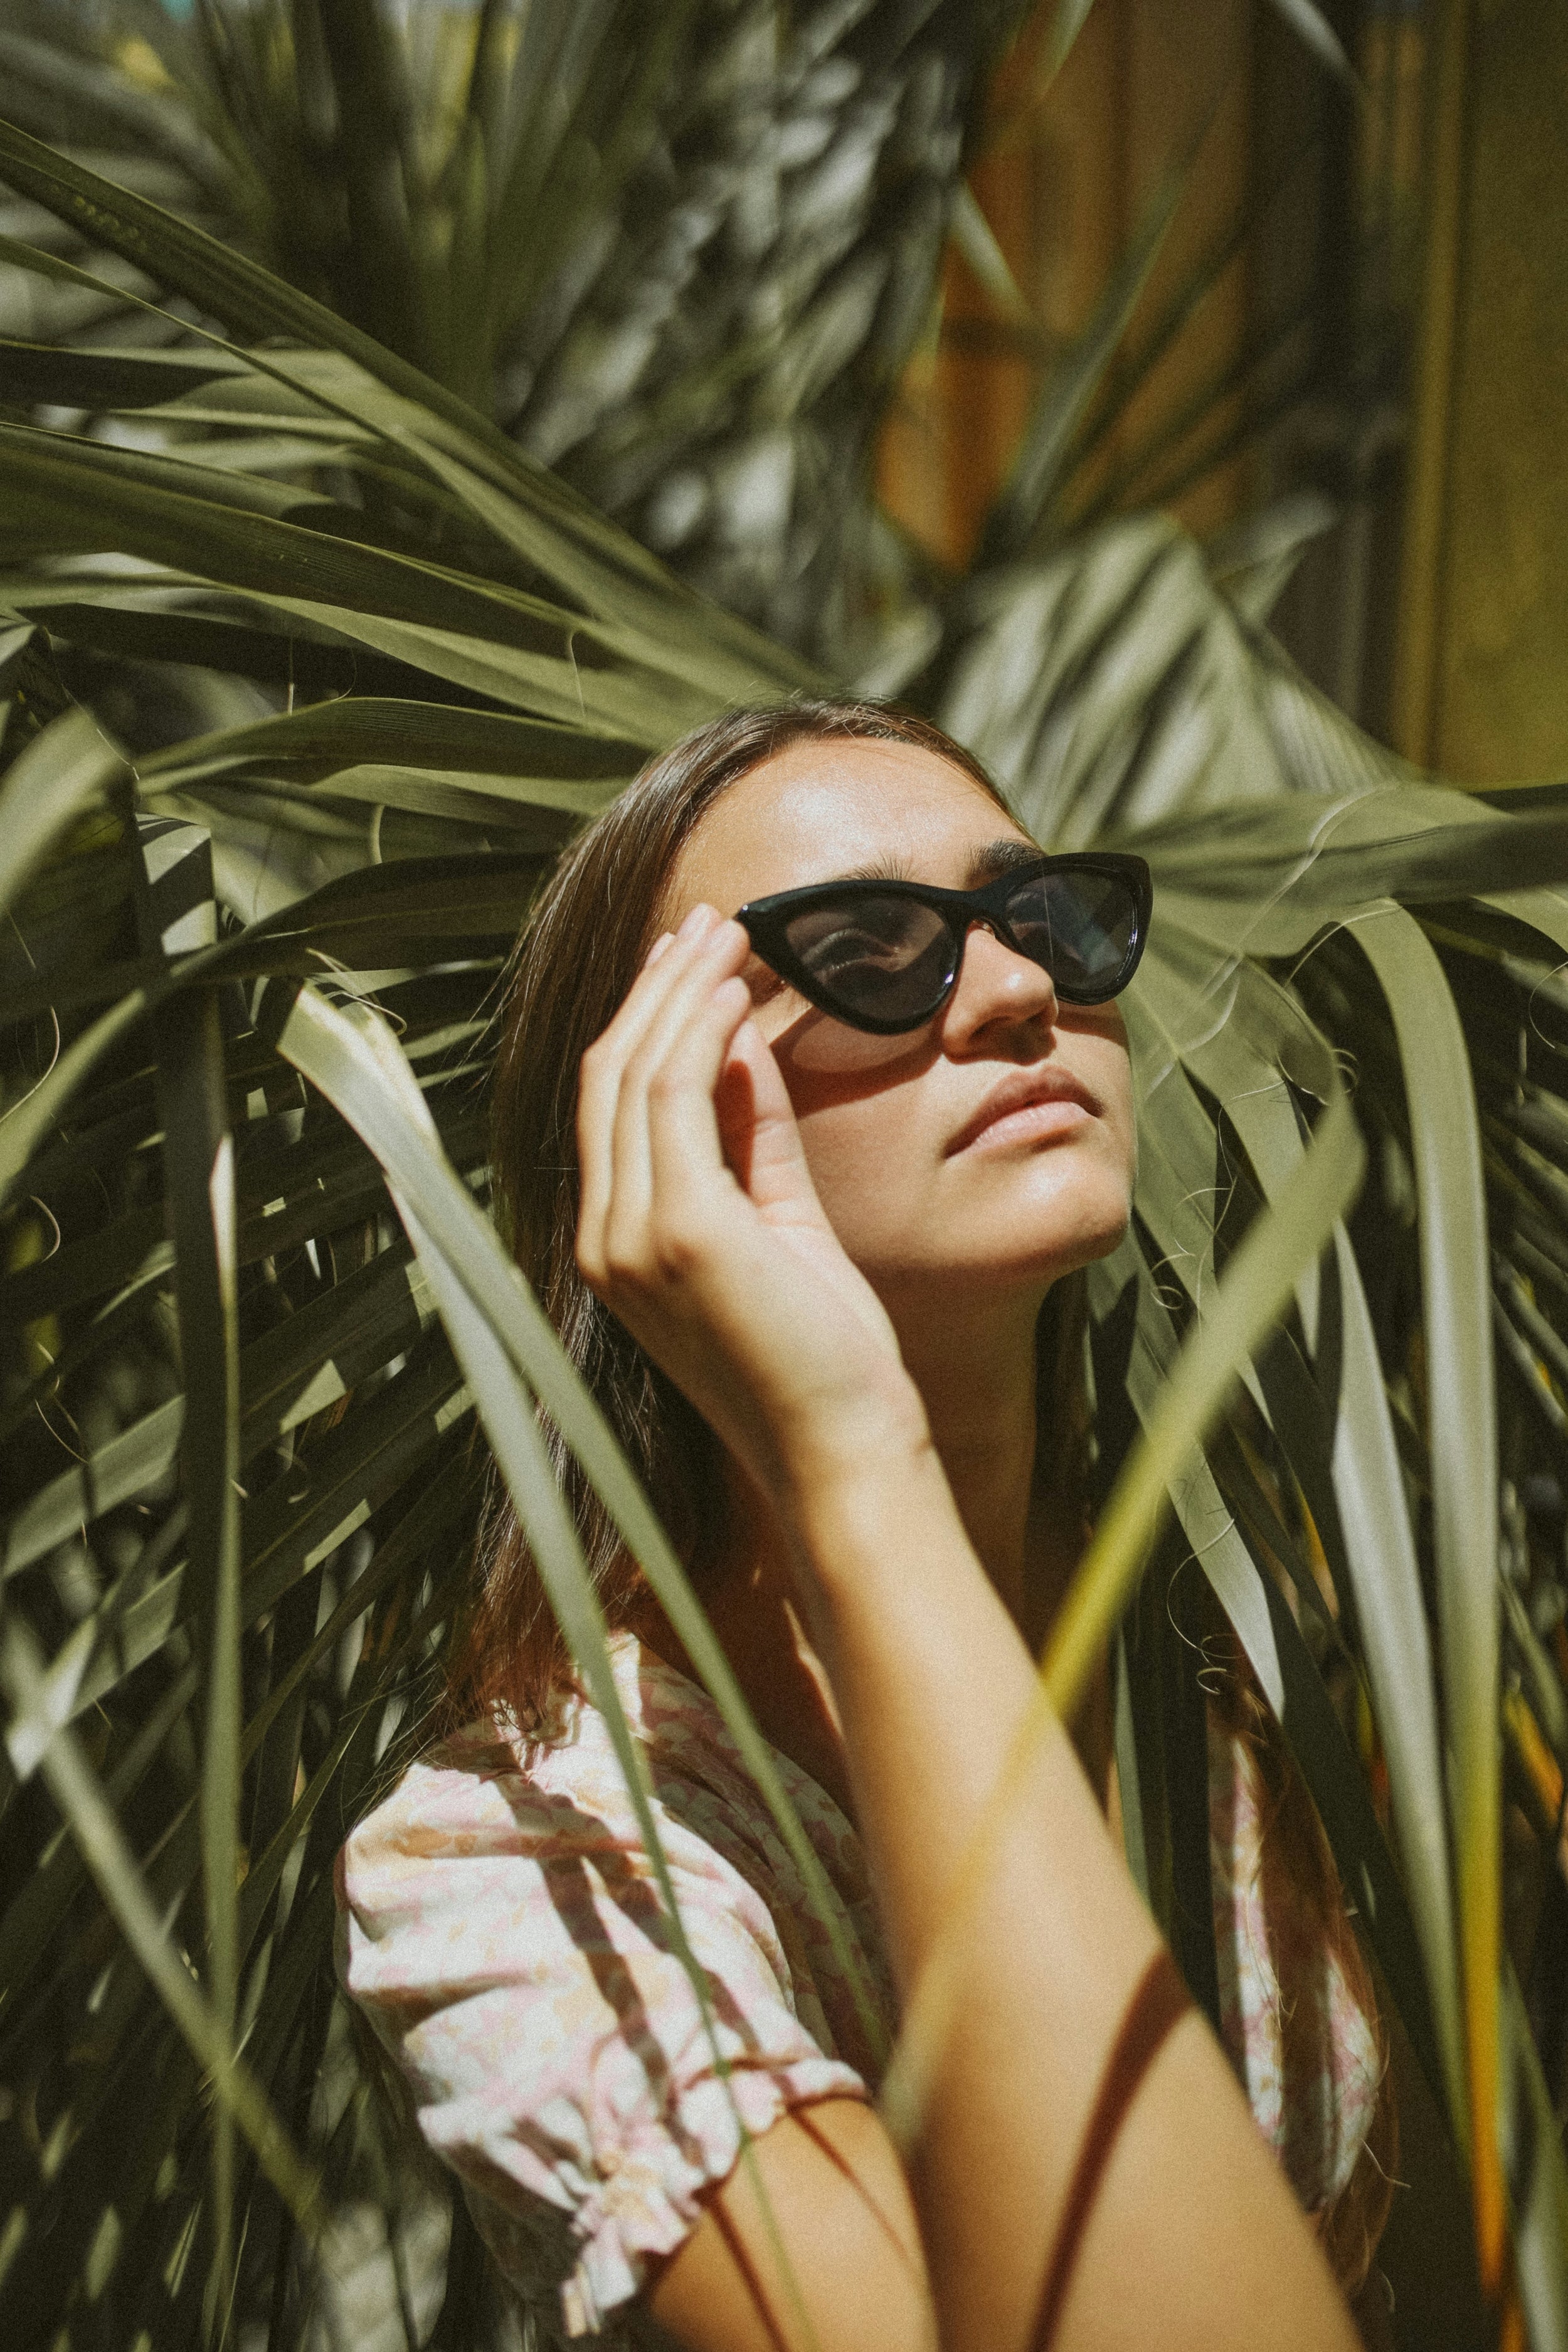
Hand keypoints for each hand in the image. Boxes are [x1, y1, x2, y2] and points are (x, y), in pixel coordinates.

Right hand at [575, 903, 927, 1508]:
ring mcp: (633, 1238)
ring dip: (685, 993)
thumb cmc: (822, 1352)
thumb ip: (755, 1138)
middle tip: (709, 925)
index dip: (645, 1022)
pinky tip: (738, 995)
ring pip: (639, 1074)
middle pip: (611, 1076)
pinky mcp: (683, 1232)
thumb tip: (745, 1045)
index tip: (688, 962)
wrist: (841, 1447)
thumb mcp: (781, 1223)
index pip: (610, 1106)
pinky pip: (681, 1099)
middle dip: (659, 989)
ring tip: (729, 937)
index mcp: (617, 1247)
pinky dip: (704, 1034)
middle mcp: (606, 1241)